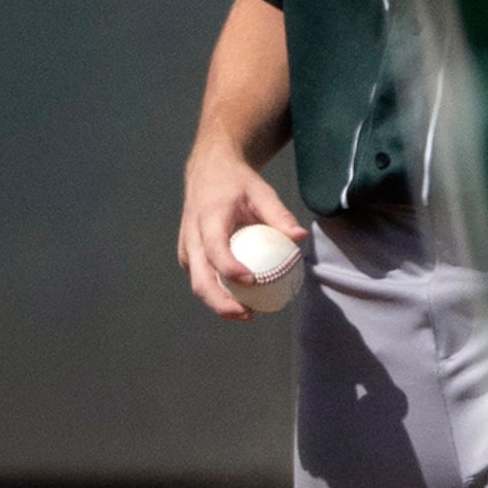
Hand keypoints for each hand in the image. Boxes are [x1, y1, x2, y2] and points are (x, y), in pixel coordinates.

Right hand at [178, 146, 307, 320]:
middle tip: (248, 314)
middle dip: (220, 302)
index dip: (229, 268)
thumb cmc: (237, 184)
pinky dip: (219, 293)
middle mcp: (192, 237)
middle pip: (199, 278)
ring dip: (219, 303)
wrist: (207, 173)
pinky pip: (201, 279)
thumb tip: (300, 238)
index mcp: (207, 218)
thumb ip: (279, 215)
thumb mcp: (261, 192)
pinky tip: (241, 300)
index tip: (252, 281)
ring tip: (248, 313)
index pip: (214, 248)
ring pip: (198, 284)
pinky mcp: (189, 256)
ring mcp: (187, 248)